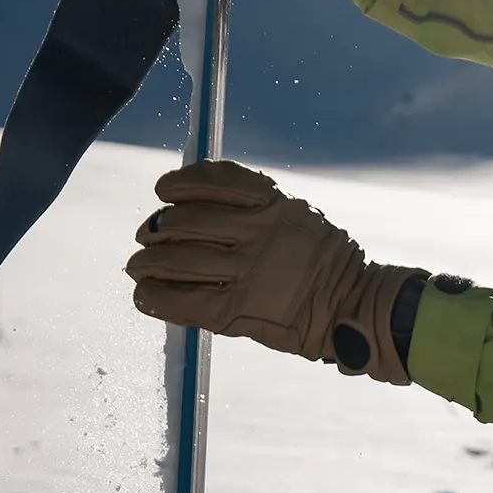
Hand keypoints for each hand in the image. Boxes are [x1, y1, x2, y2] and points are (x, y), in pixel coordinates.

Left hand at [127, 159, 414, 383]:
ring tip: (138, 266)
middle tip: (147, 235)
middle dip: (158, 227)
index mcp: (274, 205)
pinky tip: (144, 295)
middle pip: (187, 221)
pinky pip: (184, 301)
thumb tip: (200, 203)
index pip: (215, 181)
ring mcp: (248, 273)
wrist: (354, 306)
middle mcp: (259, 233)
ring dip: (147, 263)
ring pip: (177, 260)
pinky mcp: (238, 311)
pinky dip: (156, 298)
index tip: (164, 190)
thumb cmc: (326, 262)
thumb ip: (258, 208)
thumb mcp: (298, 217)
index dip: (181, 183)